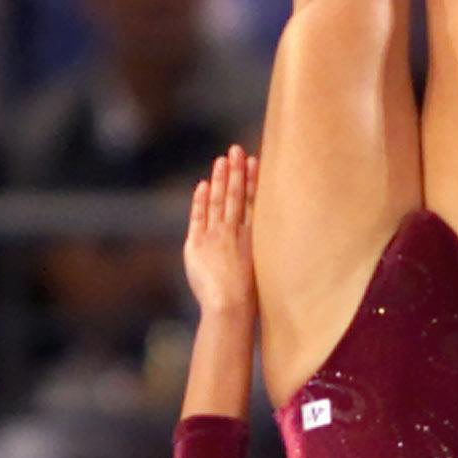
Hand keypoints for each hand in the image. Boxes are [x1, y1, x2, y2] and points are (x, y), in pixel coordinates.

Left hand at [183, 145, 258, 316]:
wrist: (229, 308)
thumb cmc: (248, 299)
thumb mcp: (260, 271)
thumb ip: (257, 252)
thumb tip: (258, 241)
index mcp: (253, 238)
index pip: (253, 202)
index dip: (253, 180)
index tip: (255, 161)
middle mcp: (235, 233)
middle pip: (236, 195)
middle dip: (236, 171)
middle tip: (236, 150)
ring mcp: (215, 237)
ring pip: (218, 201)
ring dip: (220, 179)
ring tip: (222, 159)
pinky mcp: (197, 244)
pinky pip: (199, 216)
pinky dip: (201, 200)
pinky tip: (204, 184)